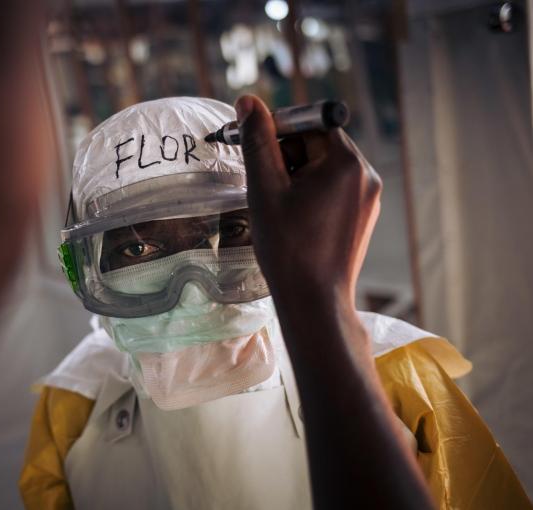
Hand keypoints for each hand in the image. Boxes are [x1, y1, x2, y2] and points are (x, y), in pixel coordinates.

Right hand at [236, 95, 381, 307]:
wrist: (314, 301)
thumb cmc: (288, 247)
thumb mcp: (265, 189)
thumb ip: (257, 141)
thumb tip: (249, 102)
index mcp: (347, 163)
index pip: (310, 124)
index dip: (279, 133)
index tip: (255, 151)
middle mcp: (366, 176)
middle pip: (318, 145)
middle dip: (288, 158)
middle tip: (266, 187)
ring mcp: (368, 199)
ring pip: (324, 169)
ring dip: (297, 178)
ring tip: (280, 209)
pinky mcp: (363, 217)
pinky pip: (334, 190)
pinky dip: (310, 196)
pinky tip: (294, 221)